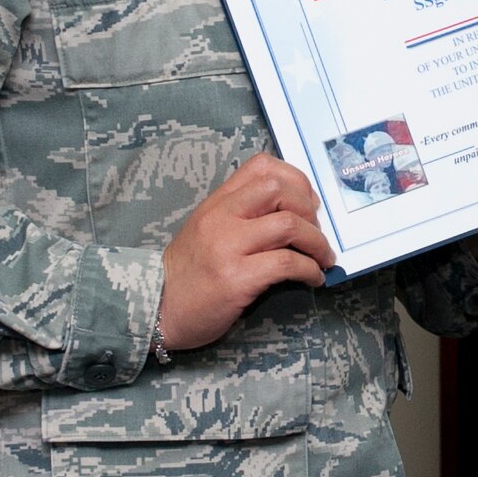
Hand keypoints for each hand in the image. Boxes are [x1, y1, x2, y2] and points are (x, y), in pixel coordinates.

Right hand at [158, 154, 335, 350]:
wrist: (154, 310)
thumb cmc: (187, 273)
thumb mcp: (207, 230)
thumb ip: (241, 214)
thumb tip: (296, 211)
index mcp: (216, 203)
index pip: (261, 166)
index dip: (296, 179)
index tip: (309, 203)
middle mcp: (221, 218)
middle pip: (280, 190)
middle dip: (310, 209)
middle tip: (317, 232)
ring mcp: (227, 247)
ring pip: (289, 225)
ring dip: (317, 242)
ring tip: (323, 258)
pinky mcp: (236, 279)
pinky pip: (286, 263)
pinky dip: (309, 269)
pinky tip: (313, 278)